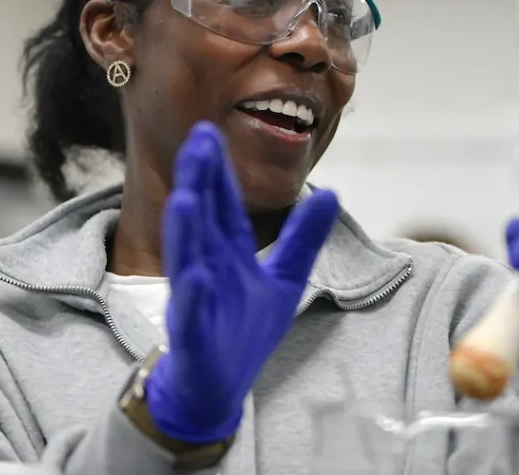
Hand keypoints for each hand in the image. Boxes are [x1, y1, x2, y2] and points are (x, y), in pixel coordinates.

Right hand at [145, 122, 339, 442]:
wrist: (217, 386)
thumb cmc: (243, 329)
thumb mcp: (285, 278)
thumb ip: (303, 237)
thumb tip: (332, 192)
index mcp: (228, 251)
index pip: (222, 203)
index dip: (217, 169)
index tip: (211, 131)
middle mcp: (207, 266)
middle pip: (203, 218)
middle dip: (200, 181)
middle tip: (198, 140)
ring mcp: (196, 299)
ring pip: (189, 257)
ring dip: (187, 229)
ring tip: (186, 198)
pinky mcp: (193, 334)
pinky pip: (191, 313)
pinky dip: (192, 295)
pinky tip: (196, 275)